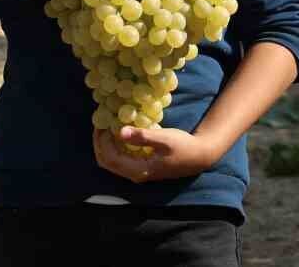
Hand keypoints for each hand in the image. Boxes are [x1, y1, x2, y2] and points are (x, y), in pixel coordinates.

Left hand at [93, 126, 217, 183]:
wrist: (199, 156)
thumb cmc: (183, 146)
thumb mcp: (164, 139)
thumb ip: (142, 136)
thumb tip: (120, 132)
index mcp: (139, 170)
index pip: (110, 158)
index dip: (102, 141)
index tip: (102, 123)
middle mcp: (135, 174)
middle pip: (107, 162)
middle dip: (99, 143)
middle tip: (99, 123)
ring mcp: (138, 172)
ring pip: (112, 161)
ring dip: (106, 144)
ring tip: (106, 126)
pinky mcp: (142, 166)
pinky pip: (120, 158)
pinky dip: (114, 146)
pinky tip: (118, 132)